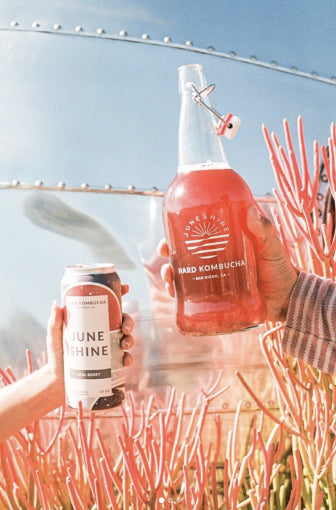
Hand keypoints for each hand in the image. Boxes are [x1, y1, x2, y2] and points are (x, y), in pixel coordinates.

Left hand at [46, 286, 134, 403]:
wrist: (58, 380)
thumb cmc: (56, 355)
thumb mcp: (54, 337)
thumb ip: (54, 323)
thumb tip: (56, 304)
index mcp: (93, 320)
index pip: (109, 304)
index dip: (119, 293)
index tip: (126, 288)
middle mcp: (104, 332)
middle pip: (122, 320)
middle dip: (129, 322)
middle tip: (125, 328)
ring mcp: (108, 347)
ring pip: (126, 338)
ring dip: (131, 339)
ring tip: (125, 345)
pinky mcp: (110, 363)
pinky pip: (124, 359)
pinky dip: (128, 359)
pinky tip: (126, 361)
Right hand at [157, 206, 298, 322]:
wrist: (287, 301)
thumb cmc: (280, 269)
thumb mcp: (272, 247)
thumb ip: (264, 230)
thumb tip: (250, 211)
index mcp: (225, 242)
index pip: (197, 232)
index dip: (178, 230)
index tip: (168, 232)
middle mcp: (215, 258)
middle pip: (184, 252)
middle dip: (168, 254)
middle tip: (164, 256)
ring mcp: (213, 278)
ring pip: (183, 274)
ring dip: (170, 275)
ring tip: (169, 279)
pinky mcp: (214, 297)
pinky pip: (191, 295)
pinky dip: (179, 294)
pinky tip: (174, 295)